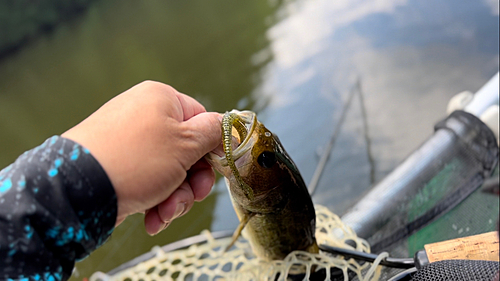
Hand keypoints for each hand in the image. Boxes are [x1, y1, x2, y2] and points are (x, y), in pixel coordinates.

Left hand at [62, 81, 220, 234]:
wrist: (78, 190)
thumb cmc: (137, 160)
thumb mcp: (185, 144)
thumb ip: (213, 132)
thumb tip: (228, 125)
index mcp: (161, 99)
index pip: (202, 121)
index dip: (211, 150)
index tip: (215, 172)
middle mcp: (143, 115)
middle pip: (186, 151)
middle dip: (191, 182)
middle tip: (191, 198)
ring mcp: (128, 141)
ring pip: (169, 171)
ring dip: (174, 197)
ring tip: (164, 213)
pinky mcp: (117, 164)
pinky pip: (148, 180)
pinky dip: (155, 201)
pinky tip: (151, 219)